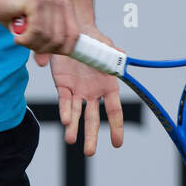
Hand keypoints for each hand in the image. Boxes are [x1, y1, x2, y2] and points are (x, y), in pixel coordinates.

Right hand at [0, 0, 76, 65]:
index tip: (43, 51)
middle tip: (28, 44)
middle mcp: (59, 2)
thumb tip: (43, 63)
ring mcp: (48, 0)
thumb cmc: (14, 12)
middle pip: (59, 40)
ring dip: (31, 44)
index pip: (73, 37)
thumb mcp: (31, 32)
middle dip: (42, 48)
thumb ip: (41, 45)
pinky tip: (18, 37)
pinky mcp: (35, 1)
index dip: (59, 50)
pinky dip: (25, 39)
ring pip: (47, 36)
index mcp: (65, 7)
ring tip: (21, 38)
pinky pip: (36, 30)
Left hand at [50, 25, 123, 155]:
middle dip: (91, 136)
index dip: (116, 127)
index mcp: (108, 86)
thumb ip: (114, 53)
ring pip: (76, 114)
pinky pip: (64, 101)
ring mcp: (77, 91)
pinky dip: (65, 111)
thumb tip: (122, 55)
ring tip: (71, 140)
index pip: (114, 111)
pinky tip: (66, 121)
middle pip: (93, 119)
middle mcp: (93, 93)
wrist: (74, 33)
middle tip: (89, 152)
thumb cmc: (95, 40)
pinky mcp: (63, 85)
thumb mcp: (107, 46)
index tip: (117, 143)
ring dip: (74, 128)